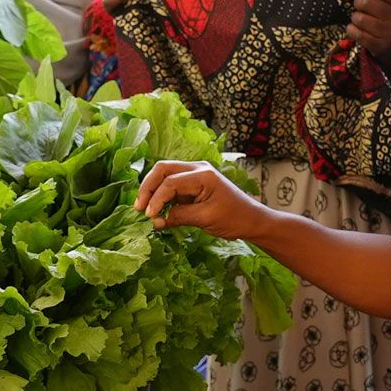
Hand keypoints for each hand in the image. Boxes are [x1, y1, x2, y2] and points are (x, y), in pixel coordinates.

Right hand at [135, 160, 270, 240]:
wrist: (251, 220)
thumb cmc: (234, 218)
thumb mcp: (205, 218)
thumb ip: (178, 217)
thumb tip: (155, 221)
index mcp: (202, 174)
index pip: (170, 182)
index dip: (156, 199)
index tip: (149, 216)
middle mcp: (197, 169)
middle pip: (162, 170)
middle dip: (148, 187)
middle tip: (138, 208)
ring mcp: (194, 175)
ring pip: (164, 175)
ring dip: (152, 191)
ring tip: (143, 210)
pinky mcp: (192, 185)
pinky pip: (171, 186)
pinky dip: (161, 196)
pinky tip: (155, 210)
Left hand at [347, 0, 390, 58]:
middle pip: (367, 2)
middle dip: (358, 3)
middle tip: (359, 7)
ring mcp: (389, 33)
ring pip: (359, 18)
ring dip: (355, 18)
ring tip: (359, 20)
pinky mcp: (380, 46)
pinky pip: (357, 33)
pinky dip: (352, 29)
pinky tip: (355, 29)